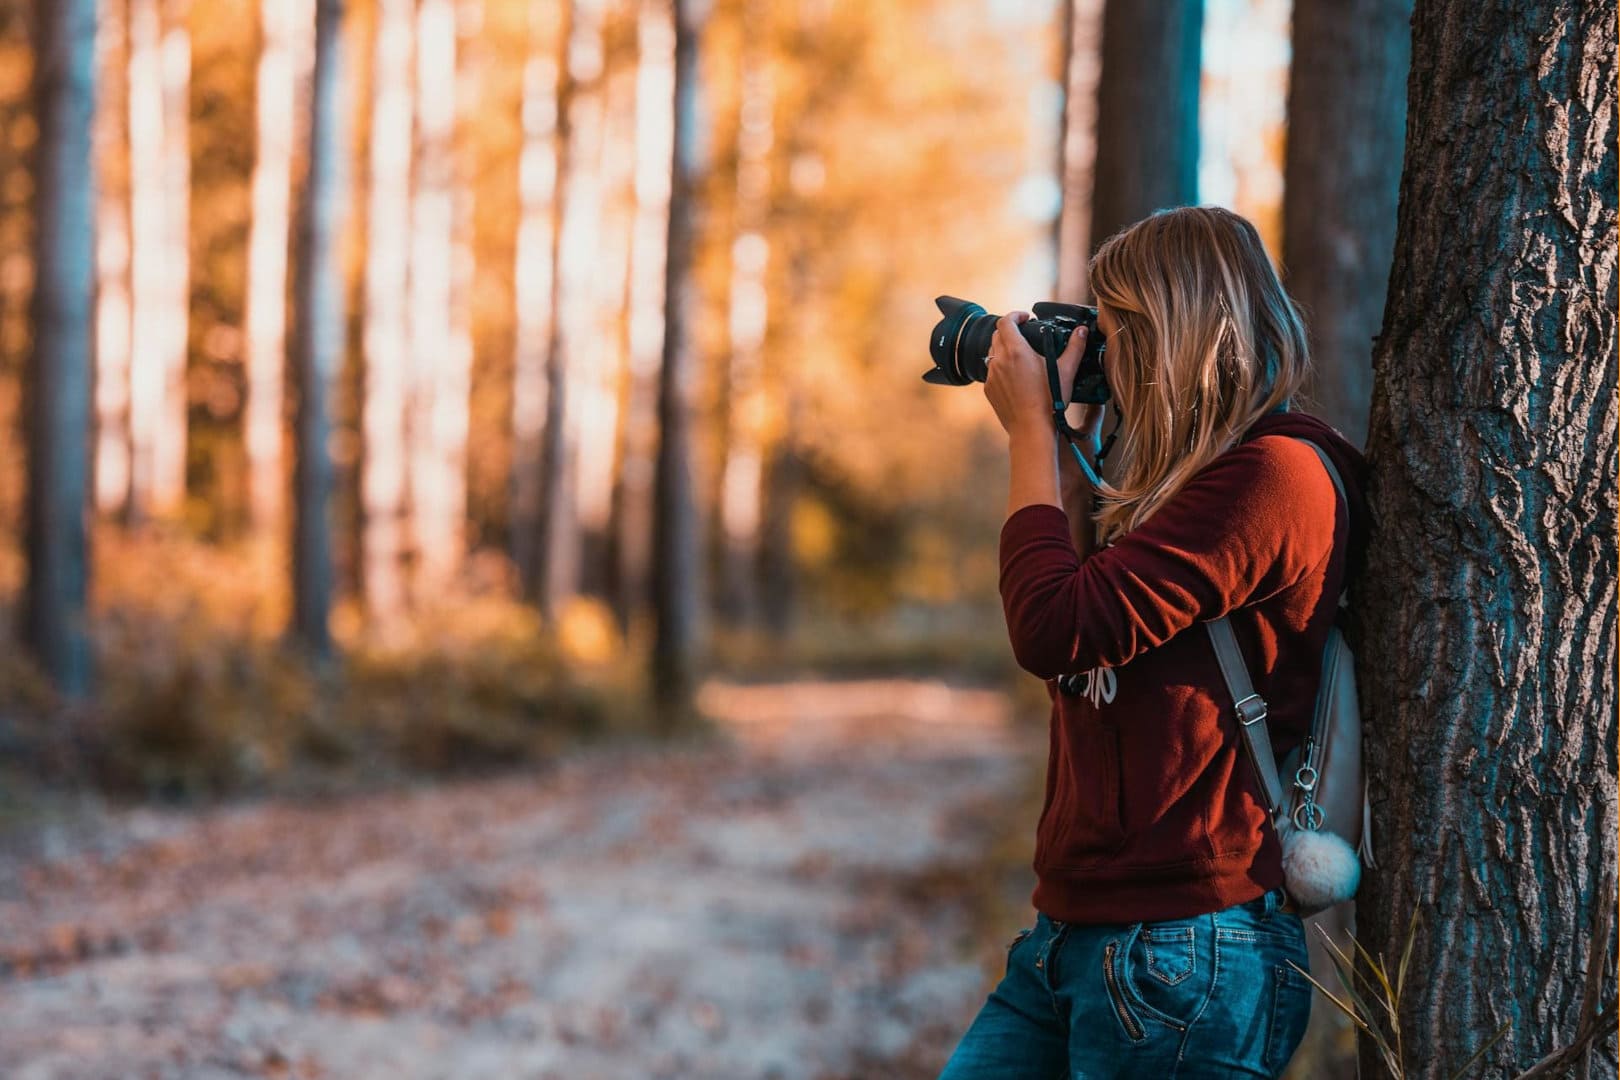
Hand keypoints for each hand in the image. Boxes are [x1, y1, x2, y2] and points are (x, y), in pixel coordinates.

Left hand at [984, 312, 1087, 437]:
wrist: (1031, 429)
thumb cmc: (1049, 401)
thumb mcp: (1066, 371)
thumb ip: (1075, 347)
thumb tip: (1081, 331)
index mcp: (1016, 351)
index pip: (1006, 322)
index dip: (1015, 315)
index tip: (1025, 318)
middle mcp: (999, 361)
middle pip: (998, 335)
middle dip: (1010, 330)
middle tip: (1025, 334)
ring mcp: (991, 376)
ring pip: (993, 353)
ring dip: (1004, 349)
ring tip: (1021, 355)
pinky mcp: (989, 390)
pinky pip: (991, 372)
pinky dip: (1001, 368)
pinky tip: (1016, 376)